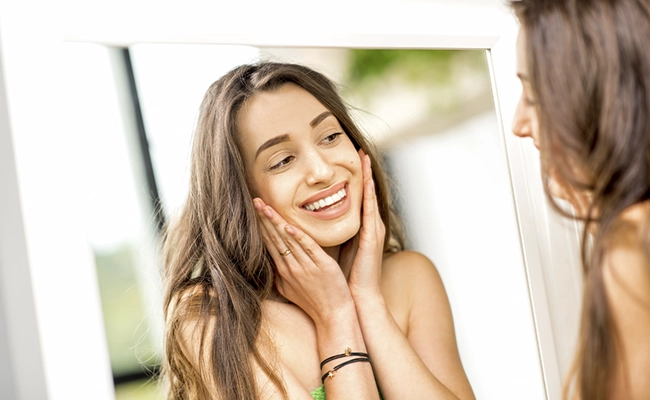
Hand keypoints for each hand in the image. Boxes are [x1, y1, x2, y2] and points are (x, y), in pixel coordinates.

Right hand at [253, 198, 353, 324]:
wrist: (332, 316)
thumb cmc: (314, 303)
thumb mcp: (290, 290)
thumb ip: (282, 274)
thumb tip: (273, 262)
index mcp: (284, 270)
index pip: (269, 243)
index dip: (262, 225)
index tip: (255, 210)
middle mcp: (291, 267)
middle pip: (274, 238)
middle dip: (264, 219)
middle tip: (255, 200)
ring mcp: (305, 267)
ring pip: (287, 240)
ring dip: (276, 222)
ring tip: (266, 207)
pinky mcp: (322, 266)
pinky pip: (308, 248)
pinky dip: (298, 237)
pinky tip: (288, 226)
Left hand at [343, 149, 385, 298]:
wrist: (359, 298)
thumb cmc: (347, 277)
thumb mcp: (340, 250)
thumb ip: (334, 235)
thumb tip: (318, 225)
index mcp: (363, 229)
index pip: (360, 198)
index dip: (358, 179)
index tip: (353, 160)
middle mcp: (371, 227)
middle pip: (367, 192)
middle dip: (365, 171)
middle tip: (361, 149)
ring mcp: (373, 231)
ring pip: (370, 197)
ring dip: (367, 177)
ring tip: (365, 157)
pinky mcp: (371, 238)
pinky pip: (368, 212)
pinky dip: (366, 196)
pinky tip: (363, 182)